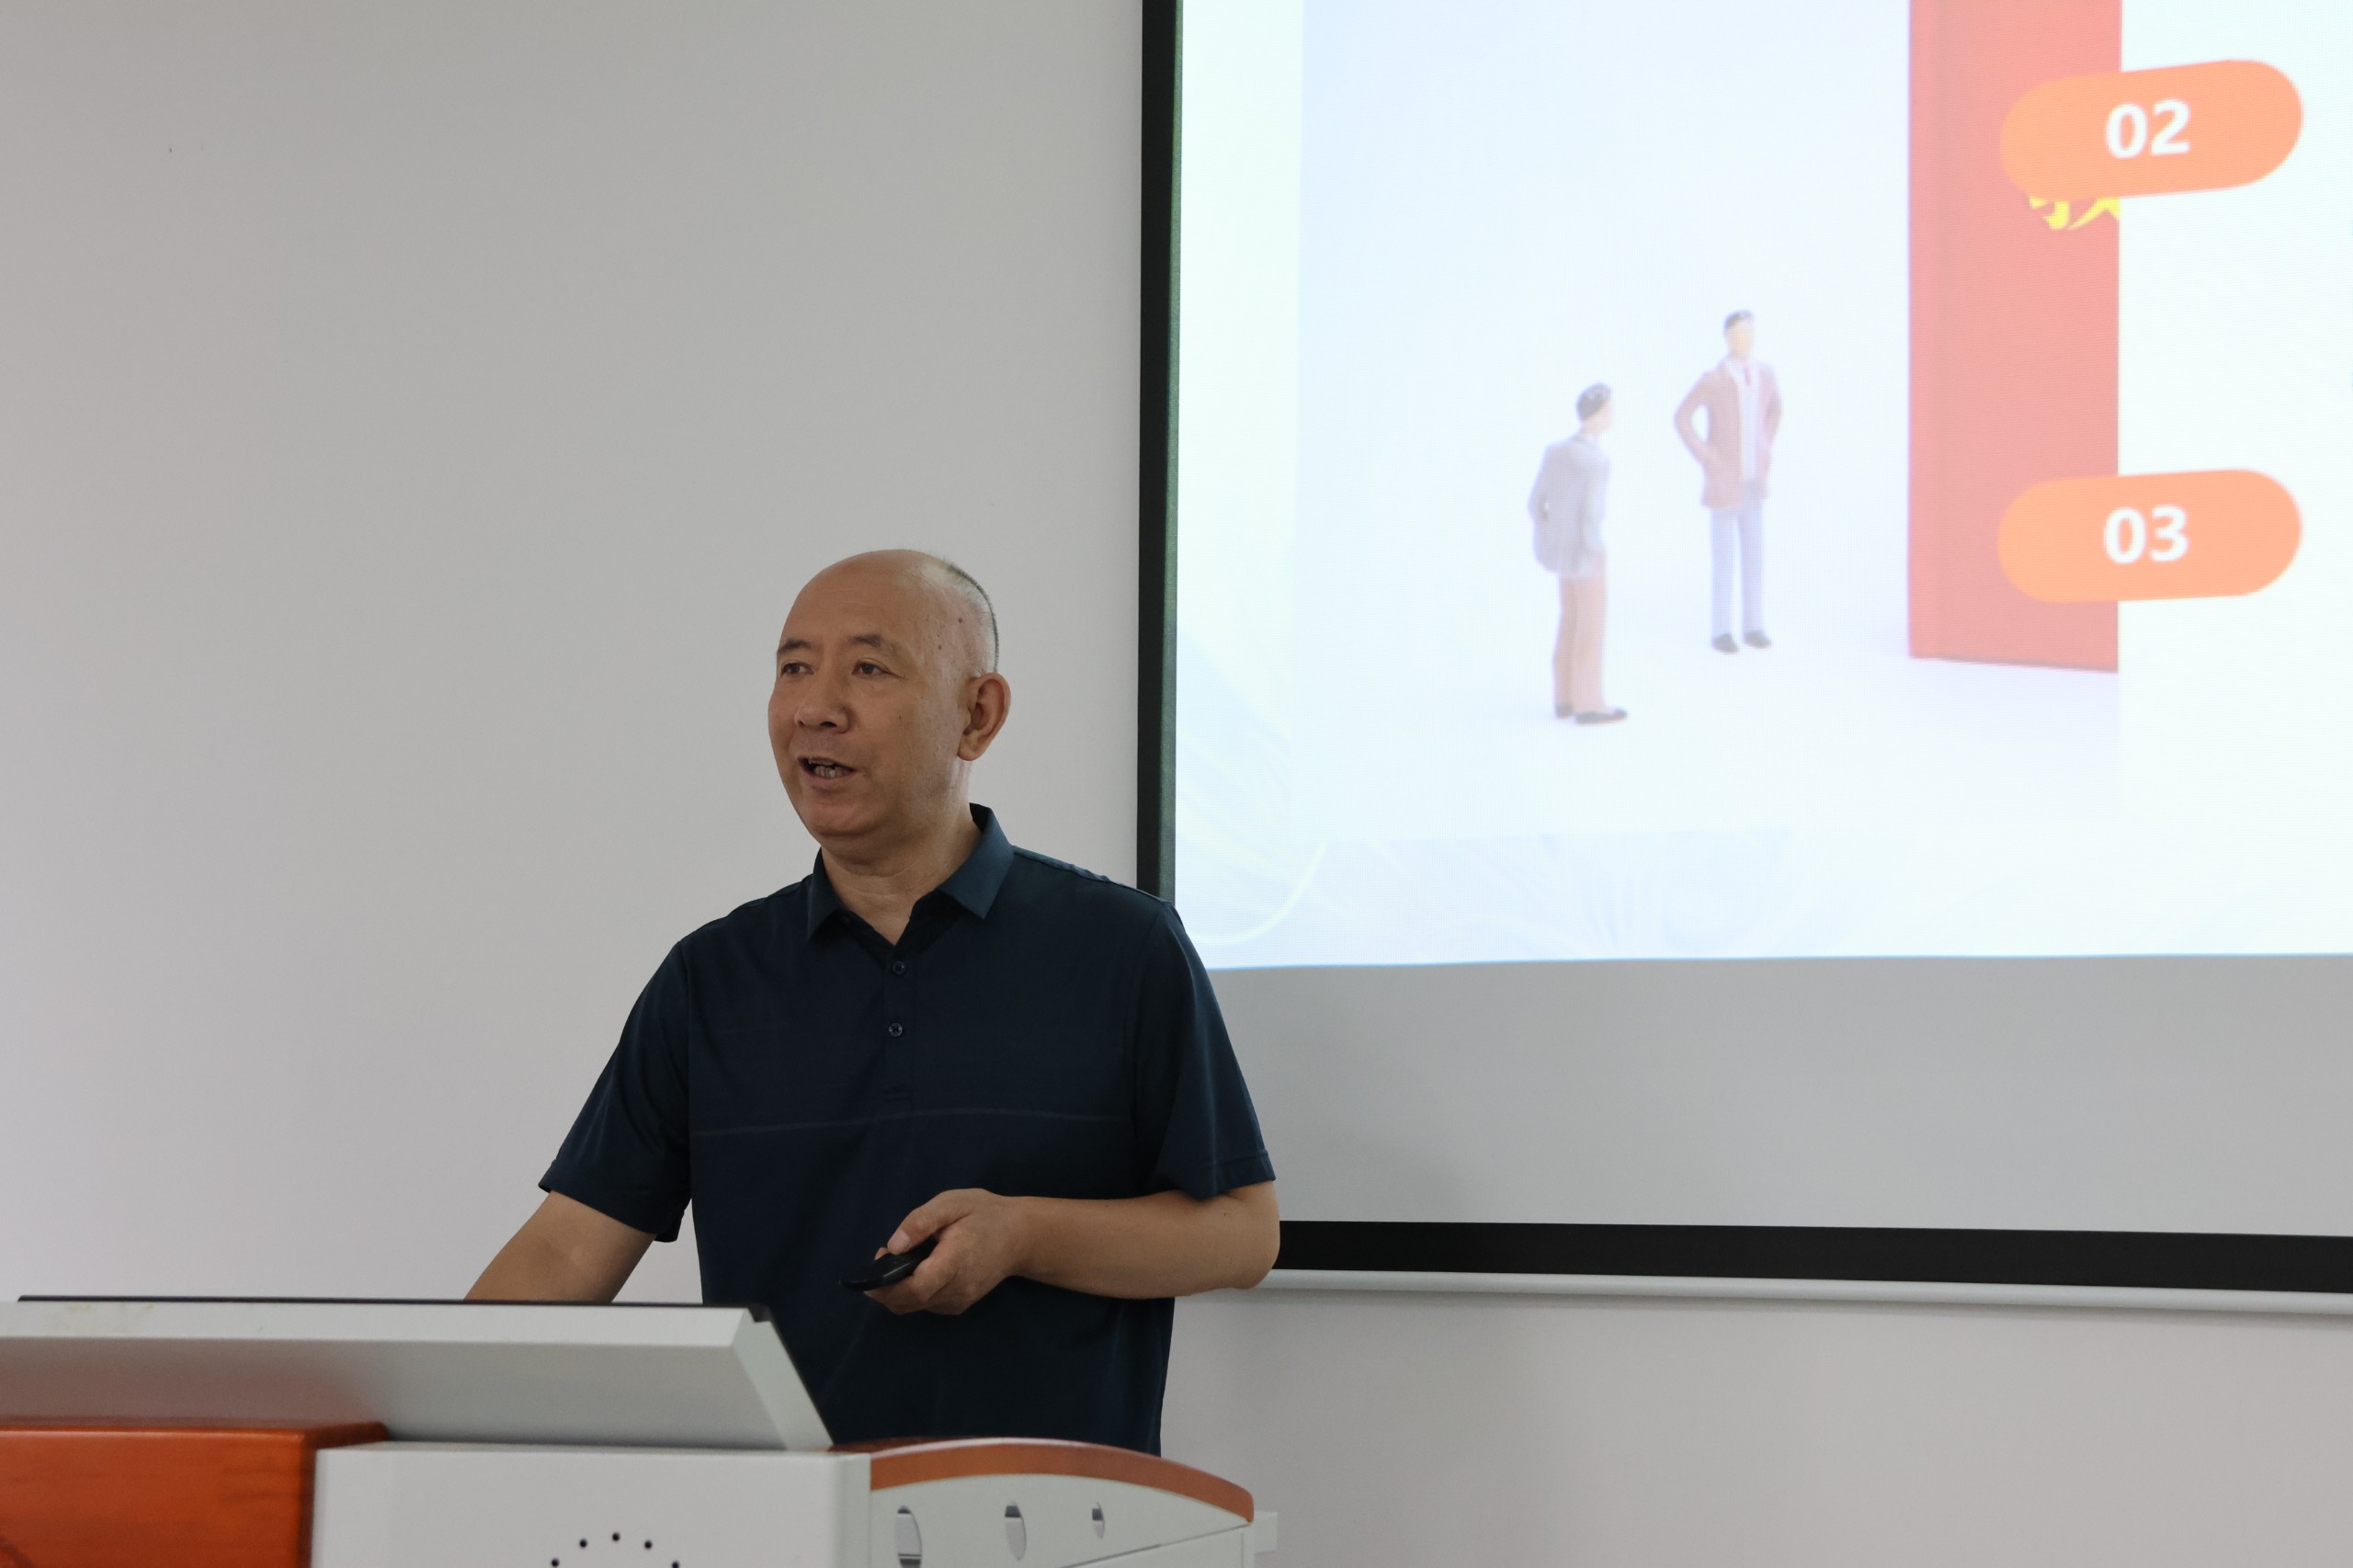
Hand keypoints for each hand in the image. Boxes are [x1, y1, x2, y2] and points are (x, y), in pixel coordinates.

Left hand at [867, 1188, 1032, 1315]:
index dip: (888, 1285)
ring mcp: (960, 1300)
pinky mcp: (960, 1305)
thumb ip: (921, 1221)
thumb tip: (894, 1245)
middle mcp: (958, 1288)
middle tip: (883, 1257)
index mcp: (956, 1261)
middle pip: (910, 1302)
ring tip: (901, 1260)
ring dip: (898, 1289)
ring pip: (915, 1306)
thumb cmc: (986, 1215)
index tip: (876, 1265)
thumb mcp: (953, 1203)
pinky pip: (927, 1304)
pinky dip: (913, 1292)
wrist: (1021, 1237)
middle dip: (885, 1287)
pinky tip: (917, 1270)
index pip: (917, 1287)